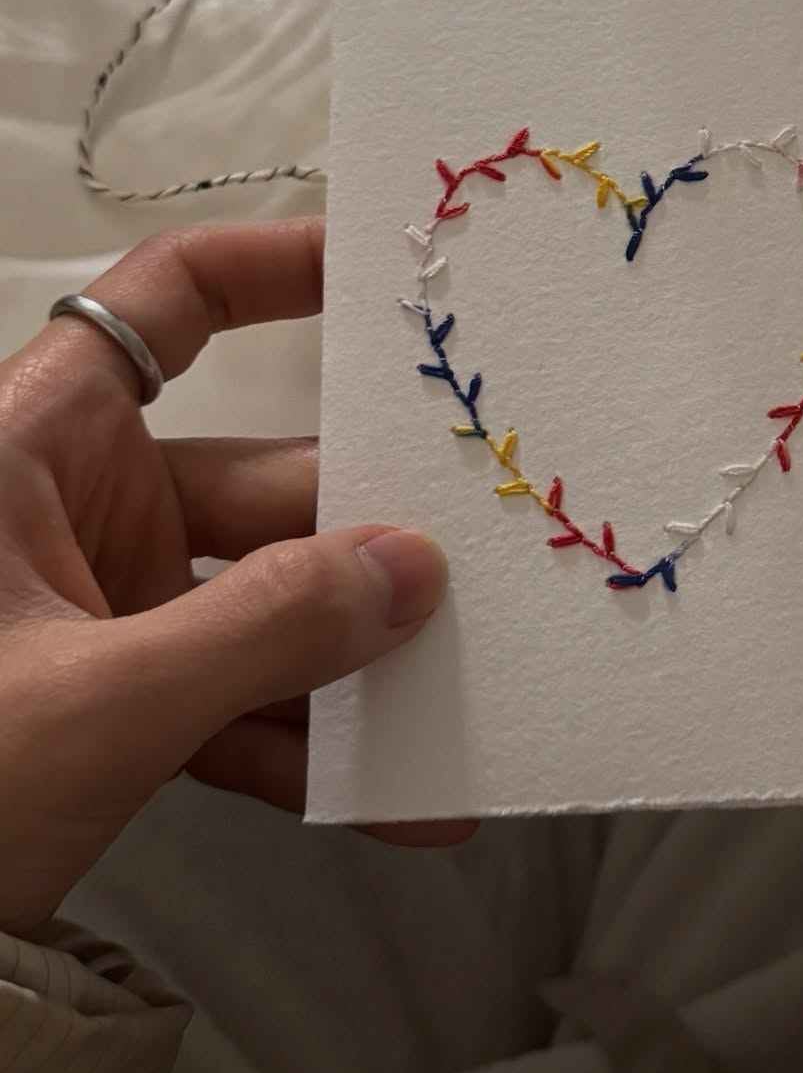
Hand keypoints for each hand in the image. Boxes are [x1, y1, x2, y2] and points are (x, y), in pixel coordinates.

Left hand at [0, 218, 466, 938]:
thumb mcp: (92, 702)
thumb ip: (259, 633)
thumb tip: (410, 573)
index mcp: (27, 447)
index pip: (162, 308)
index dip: (274, 269)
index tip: (388, 281)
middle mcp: (69, 509)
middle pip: (259, 480)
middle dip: (368, 537)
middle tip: (487, 569)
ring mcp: (96, 611)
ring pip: (260, 604)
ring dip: (352, 664)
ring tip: (461, 705)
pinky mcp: (115, 703)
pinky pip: (233, 703)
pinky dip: (305, 748)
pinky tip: (396, 803)